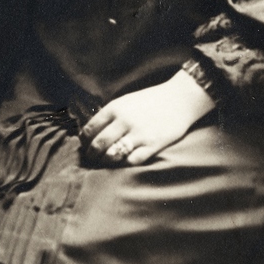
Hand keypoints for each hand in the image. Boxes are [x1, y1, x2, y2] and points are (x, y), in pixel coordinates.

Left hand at [80, 70, 215, 166]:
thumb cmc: (150, 101)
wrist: (179, 99)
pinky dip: (124, 164)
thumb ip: (110, 115)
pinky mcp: (153, 145)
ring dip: (106, 161)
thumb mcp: (125, 101)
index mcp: (114, 108)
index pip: (90, 129)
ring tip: (105, 162)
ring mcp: (139, 134)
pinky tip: (123, 162)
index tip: (85, 145)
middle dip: (92, 154)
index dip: (84, 140)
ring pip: (112, 154)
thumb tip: (93, 131)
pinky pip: (132, 160)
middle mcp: (124, 121)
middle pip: (99, 143)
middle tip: (92, 158)